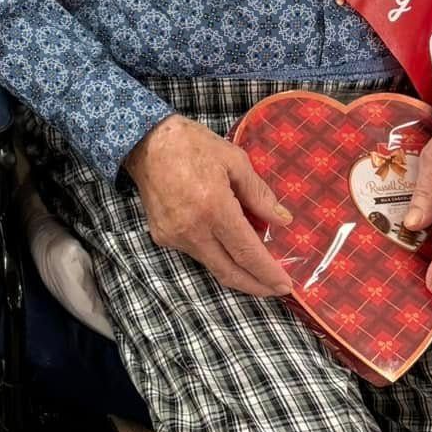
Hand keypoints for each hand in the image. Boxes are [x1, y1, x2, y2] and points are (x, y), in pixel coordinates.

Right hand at [125, 114, 292, 298]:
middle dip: (255, 285)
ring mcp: (174, 237)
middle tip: (275, 289)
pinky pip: (196, 253)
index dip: (267, 272)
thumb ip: (259, 194)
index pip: (246, 253)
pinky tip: (227, 245)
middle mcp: (193, 230)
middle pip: (229, 271)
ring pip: (212, 265)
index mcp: (214, 208)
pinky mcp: (163, 237)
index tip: (285, 285)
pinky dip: (216, 254)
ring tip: (256, 265)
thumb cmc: (193, 145)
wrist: (146, 143)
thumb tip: (282, 220)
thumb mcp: (235, 161)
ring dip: (236, 270)